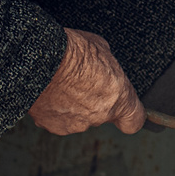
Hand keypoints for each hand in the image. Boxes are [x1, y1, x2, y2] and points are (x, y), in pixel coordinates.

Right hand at [27, 28, 145, 135]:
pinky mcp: (51, 125)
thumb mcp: (102, 49)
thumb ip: (107, 68)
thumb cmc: (73, 51)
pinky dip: (54, 108)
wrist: (40, 60)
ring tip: (62, 83)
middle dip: (94, 101)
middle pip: (101, 115)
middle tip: (82, 81)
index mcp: (119, 99)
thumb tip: (103, 69)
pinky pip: (57, 118)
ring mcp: (74, 124)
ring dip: (73, 104)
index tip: (124, 110)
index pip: (134, 121)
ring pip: (78, 117)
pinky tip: (49, 90)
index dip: (128, 115)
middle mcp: (99, 117)